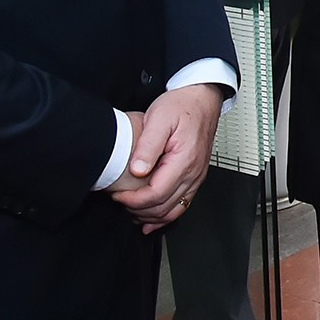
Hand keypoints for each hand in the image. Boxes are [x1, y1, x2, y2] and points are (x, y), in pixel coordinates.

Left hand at [111, 85, 223, 232]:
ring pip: (174, 210)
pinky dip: (166, 216)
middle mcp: (193, 172)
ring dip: (151, 217)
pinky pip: (183, 204)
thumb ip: (148, 145)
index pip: (156, 194)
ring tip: (131, 213)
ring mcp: (196, 176)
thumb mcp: (159, 118)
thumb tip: (137, 170)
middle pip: (164, 206)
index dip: (133, 200)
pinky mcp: (195, 176)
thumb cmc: (182, 105)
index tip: (117, 195)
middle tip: (119, 202)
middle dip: (138, 210)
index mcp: (184, 160)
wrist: (202, 98)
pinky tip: (152, 220)